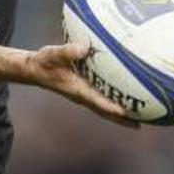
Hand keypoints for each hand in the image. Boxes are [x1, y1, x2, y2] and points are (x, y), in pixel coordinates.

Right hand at [25, 43, 139, 128]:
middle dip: (121, 119)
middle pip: (104, 111)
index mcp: (76, 89)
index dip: (110, 107)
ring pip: (104, 107)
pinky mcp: (83, 89)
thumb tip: (83, 48)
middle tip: (139, 125)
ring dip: (120, 114)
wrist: (34, 69)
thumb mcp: (52, 54)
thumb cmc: (43, 62)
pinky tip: (124, 96)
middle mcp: (82, 95)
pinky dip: (114, 100)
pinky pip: (102, 98)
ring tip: (139, 117)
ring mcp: (83, 94)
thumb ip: (67, 51)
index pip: (96, 101)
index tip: (125, 113)